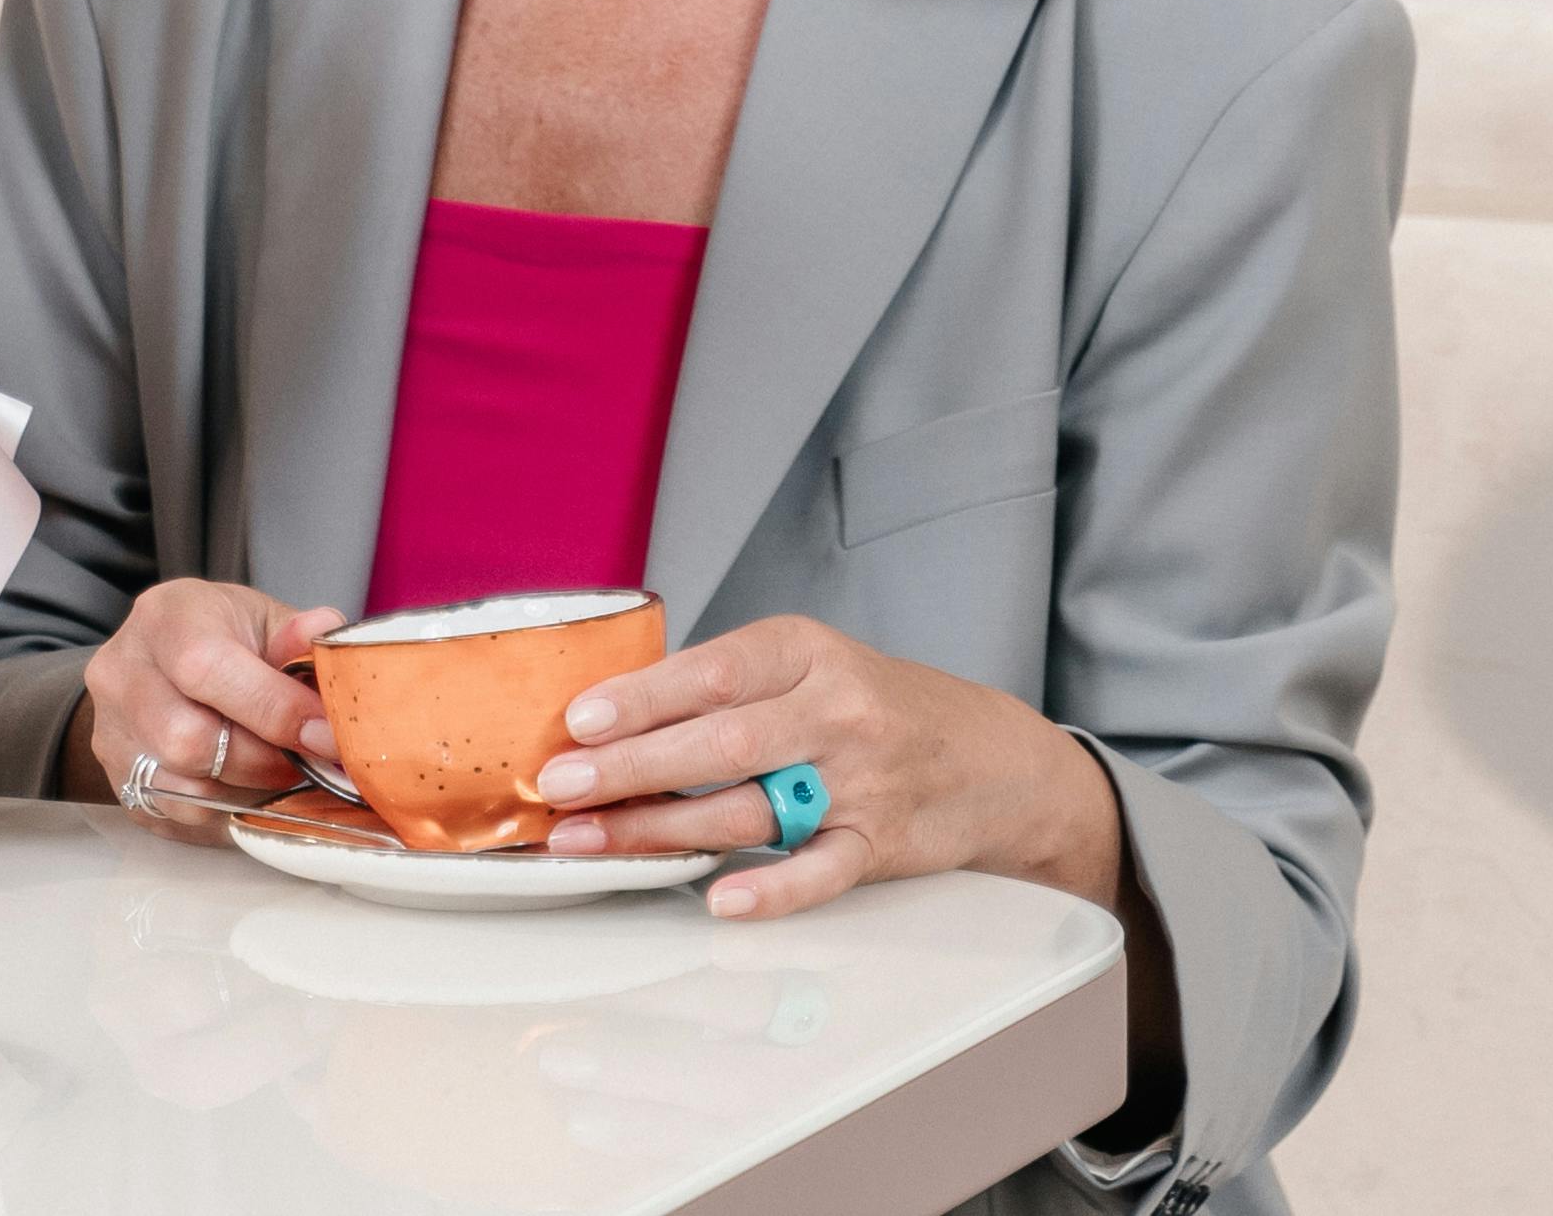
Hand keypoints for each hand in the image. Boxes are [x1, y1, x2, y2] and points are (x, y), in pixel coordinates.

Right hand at [60, 579, 344, 838]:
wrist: (160, 662)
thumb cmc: (223, 639)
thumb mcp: (264, 621)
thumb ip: (299, 639)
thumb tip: (329, 643)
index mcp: (165, 619)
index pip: (206, 668)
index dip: (273, 709)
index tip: (324, 736)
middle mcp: (122, 672)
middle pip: (189, 740)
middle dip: (262, 760)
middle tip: (299, 758)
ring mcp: (110, 730)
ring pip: (183, 787)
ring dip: (243, 789)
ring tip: (269, 767)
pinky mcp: (117, 780)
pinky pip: (176, 816)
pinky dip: (221, 809)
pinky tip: (239, 784)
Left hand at [527, 612, 1123, 921]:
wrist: (992, 758)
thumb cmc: (876, 706)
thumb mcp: (807, 665)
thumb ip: (725, 685)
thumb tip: (612, 716)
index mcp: (804, 652)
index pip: (710, 672)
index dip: (639, 698)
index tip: (577, 721)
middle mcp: (834, 711)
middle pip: (719, 743)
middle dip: (630, 768)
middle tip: (560, 787)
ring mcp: (861, 782)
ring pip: (749, 809)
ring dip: (660, 829)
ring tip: (590, 841)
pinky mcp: (881, 845)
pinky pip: (820, 871)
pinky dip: (771, 889)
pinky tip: (720, 899)